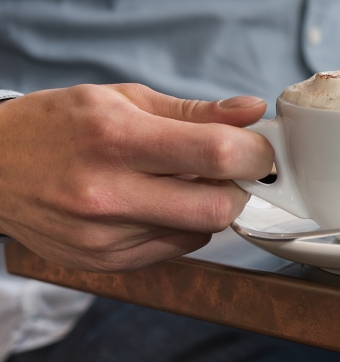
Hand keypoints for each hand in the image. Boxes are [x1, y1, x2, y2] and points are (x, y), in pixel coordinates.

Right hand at [0, 84, 272, 271]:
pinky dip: (183, 226)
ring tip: (184, 181)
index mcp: (116, 138)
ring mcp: (104, 235)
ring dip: (210, 206)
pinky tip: (160, 203)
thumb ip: (195, 111)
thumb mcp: (122, 99)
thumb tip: (252, 111)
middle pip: (218, 207)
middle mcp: (108, 193)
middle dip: (241, 187)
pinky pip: (176, 249)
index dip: (255, 152)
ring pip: (201, 231)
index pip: (217, 153)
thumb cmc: (56, 126)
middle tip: (231, 169)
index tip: (260, 148)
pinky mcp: (104, 262)